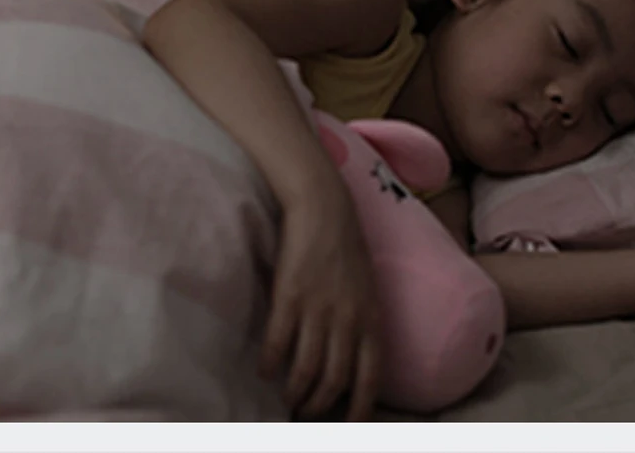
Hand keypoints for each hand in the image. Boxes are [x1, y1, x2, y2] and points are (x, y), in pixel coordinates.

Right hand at [259, 184, 381, 420]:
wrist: (324, 208)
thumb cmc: (346, 248)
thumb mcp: (368, 289)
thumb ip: (363, 324)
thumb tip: (353, 360)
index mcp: (371, 319)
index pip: (369, 378)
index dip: (358, 409)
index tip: (348, 425)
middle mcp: (347, 320)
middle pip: (334, 381)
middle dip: (319, 406)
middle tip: (305, 414)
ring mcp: (318, 310)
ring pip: (306, 370)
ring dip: (294, 392)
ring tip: (286, 398)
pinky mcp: (289, 297)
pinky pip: (277, 344)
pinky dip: (269, 364)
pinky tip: (264, 370)